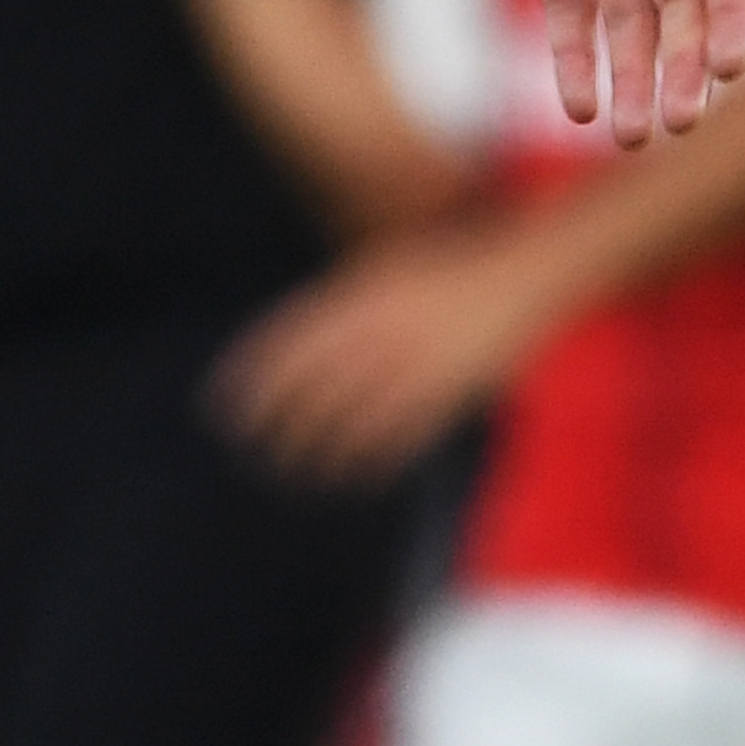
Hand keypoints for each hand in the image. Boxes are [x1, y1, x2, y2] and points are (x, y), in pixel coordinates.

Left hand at [214, 229, 556, 481]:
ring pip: (356, 413)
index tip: (223, 398)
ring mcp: (418, 362)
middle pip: (316, 381)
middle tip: (244, 441)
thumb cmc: (448, 270)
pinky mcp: (449, 391)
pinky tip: (355, 474)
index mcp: (364, 295)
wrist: (521, 277)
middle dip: (276, 414)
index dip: (255, 372)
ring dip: (318, 444)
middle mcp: (384, 329)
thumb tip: (299, 337)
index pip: (294, 338)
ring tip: (288, 467)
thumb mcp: (385, 270)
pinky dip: (374, 455)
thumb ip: (344, 304)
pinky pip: (404, 431)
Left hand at [398, 0, 744, 144]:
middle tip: (677, 122)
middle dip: (682, 66)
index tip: (727, 68)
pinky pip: (569, 16)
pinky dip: (575, 60)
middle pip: (681, 7)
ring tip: (627, 136)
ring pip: (629, 23)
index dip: (734, 15)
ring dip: (633, 77)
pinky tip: (579, 106)